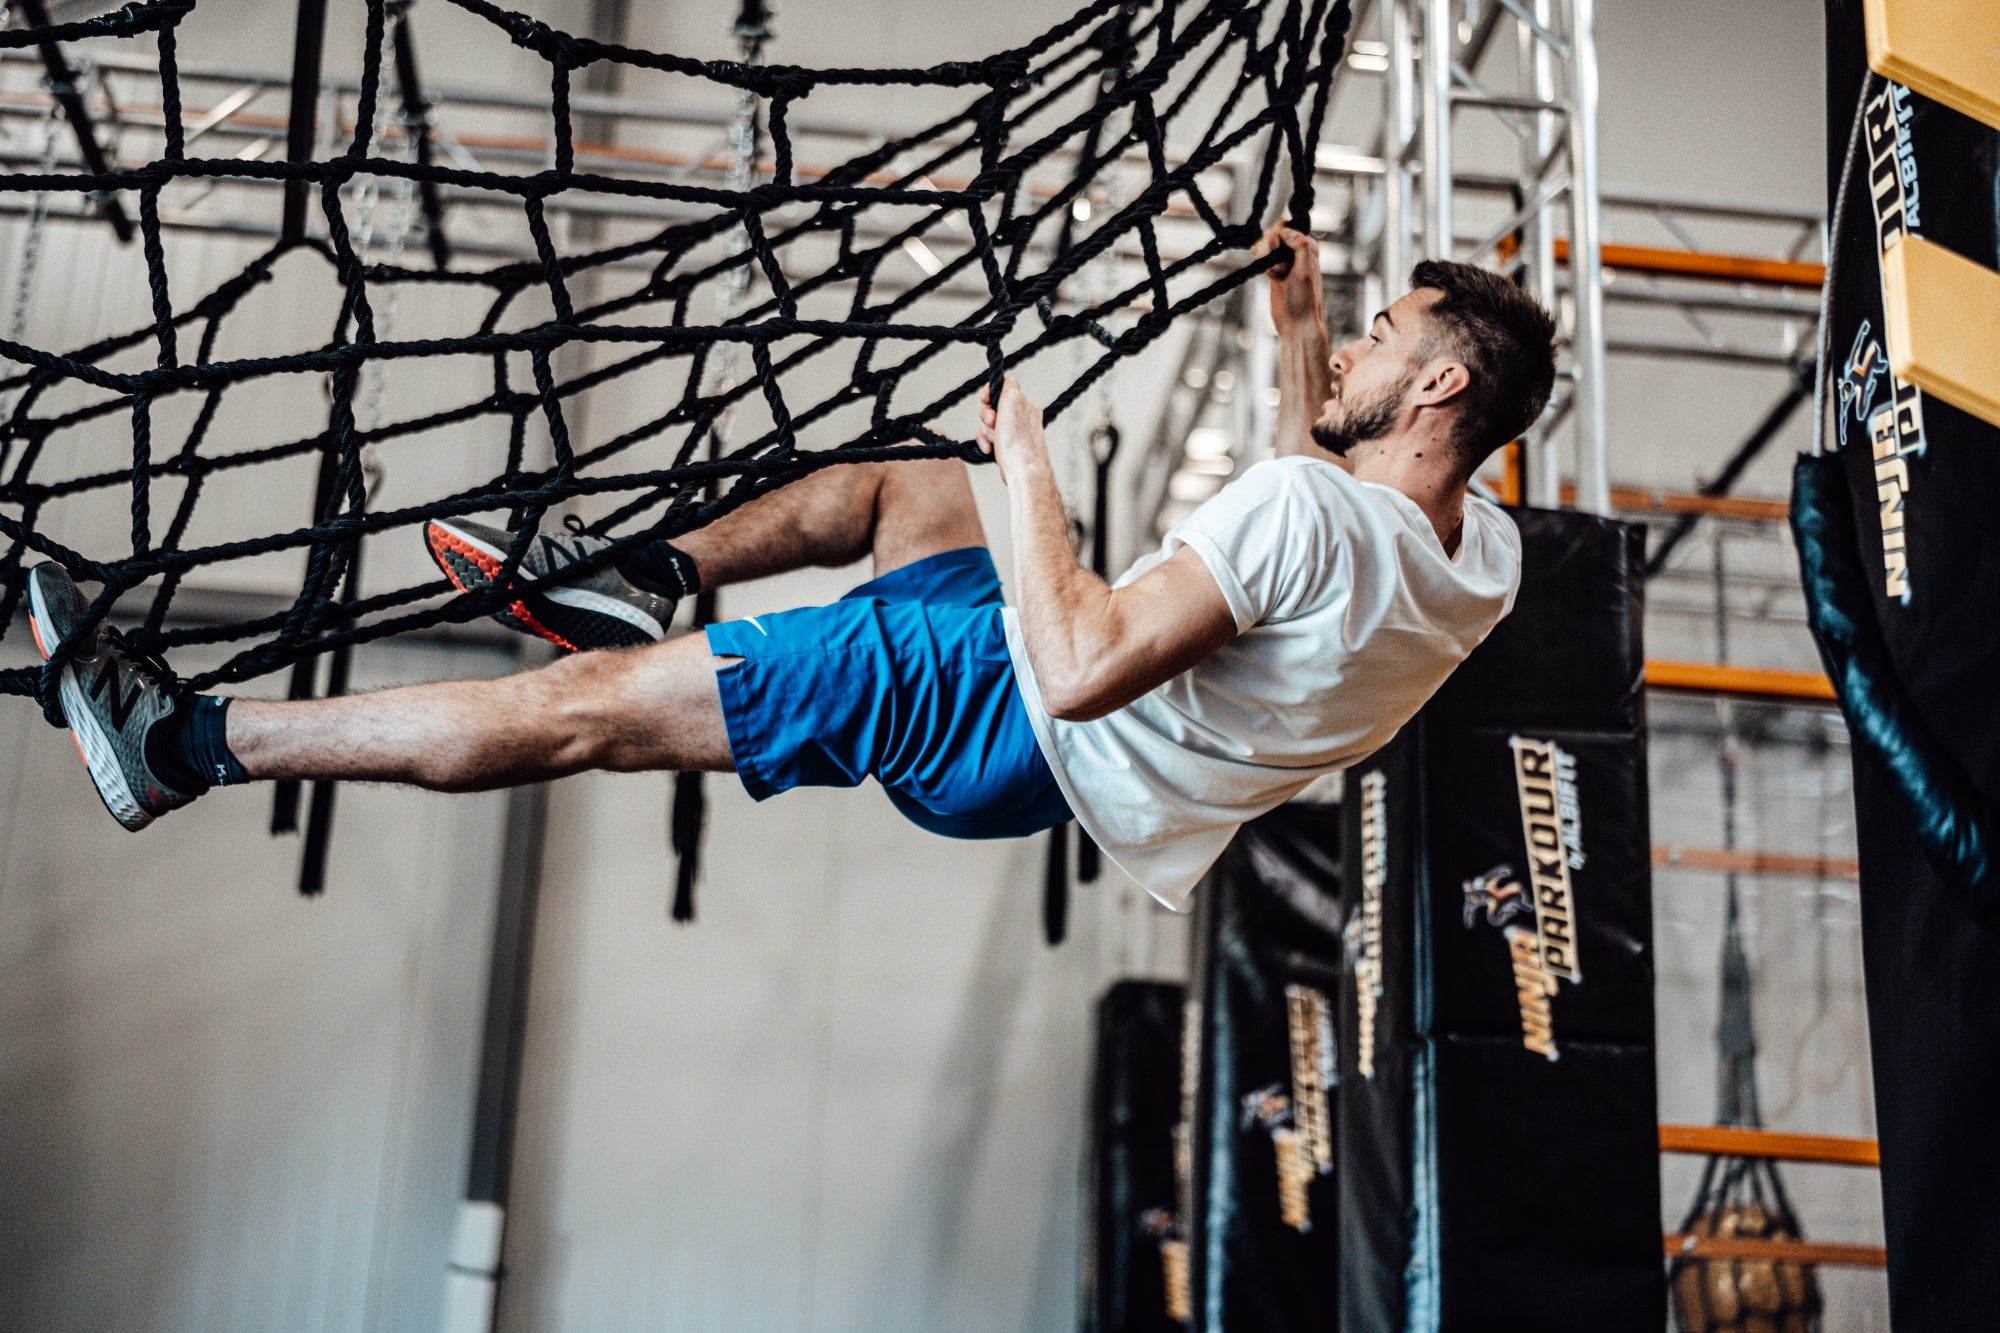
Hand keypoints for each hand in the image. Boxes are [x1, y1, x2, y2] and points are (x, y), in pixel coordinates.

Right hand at [976, 377, 1046, 483]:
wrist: (1022, 472)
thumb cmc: (1017, 439)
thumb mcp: (1012, 401)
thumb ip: (1008, 386)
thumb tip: (1007, 381)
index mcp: (1025, 404)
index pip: (1004, 389)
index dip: (990, 393)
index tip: (985, 399)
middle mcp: (1022, 418)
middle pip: (993, 408)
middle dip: (987, 416)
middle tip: (991, 422)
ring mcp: (1015, 434)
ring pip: (990, 426)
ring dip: (986, 433)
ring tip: (994, 441)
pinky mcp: (1008, 448)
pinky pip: (991, 440)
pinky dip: (987, 443)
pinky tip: (989, 450)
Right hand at [1253, 224, 1324, 338]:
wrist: (1296, 322)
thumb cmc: (1305, 298)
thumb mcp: (1305, 270)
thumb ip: (1299, 246)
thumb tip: (1286, 230)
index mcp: (1308, 247)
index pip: (1286, 228)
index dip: (1279, 238)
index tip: (1280, 254)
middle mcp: (1296, 251)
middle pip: (1273, 234)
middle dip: (1271, 248)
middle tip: (1281, 268)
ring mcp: (1284, 261)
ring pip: (1265, 244)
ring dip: (1265, 257)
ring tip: (1276, 273)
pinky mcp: (1273, 270)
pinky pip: (1261, 256)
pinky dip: (1260, 262)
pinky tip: (1268, 274)